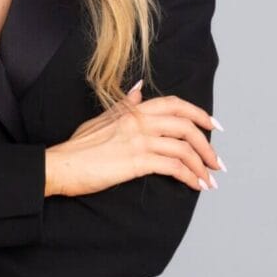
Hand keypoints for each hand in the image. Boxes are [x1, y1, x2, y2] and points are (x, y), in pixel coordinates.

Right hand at [44, 81, 223, 197]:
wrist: (61, 164)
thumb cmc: (78, 146)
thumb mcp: (102, 118)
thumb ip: (124, 105)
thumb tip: (138, 91)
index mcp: (133, 110)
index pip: (175, 105)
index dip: (199, 114)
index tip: (213, 126)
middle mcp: (139, 121)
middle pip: (186, 126)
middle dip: (207, 145)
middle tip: (216, 161)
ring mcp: (139, 140)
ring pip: (184, 147)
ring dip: (202, 165)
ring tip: (209, 180)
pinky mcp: (136, 161)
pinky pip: (173, 166)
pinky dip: (190, 176)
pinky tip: (196, 185)